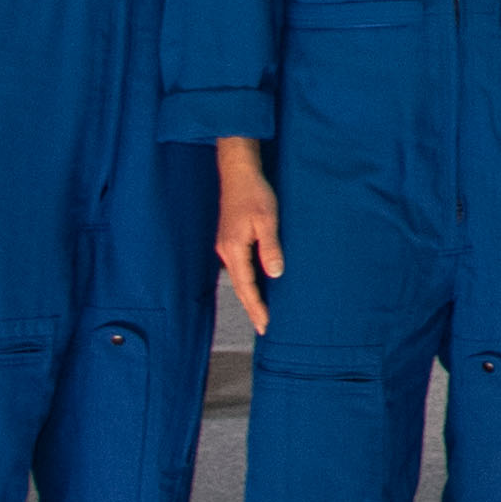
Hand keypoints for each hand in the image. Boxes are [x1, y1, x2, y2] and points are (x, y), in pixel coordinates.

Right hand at [213, 138, 282, 331]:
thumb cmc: (255, 194)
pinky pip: (239, 267)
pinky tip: (257, 284)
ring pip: (238, 278)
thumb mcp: (267, 220)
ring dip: (249, 295)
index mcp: (233, 249)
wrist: (238, 173)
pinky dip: (248, 281)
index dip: (256, 307)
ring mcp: (226, 246)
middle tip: (263, 327)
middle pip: (239, 287)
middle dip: (251, 307)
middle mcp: (226, 252)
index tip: (265, 324)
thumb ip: (270, 248)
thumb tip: (275, 274)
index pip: (246, 286)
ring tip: (261, 312)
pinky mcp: (229, 240)